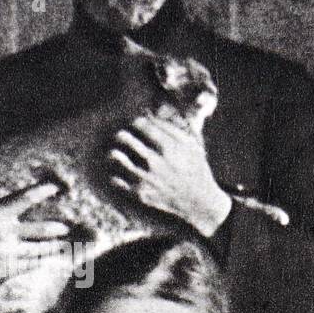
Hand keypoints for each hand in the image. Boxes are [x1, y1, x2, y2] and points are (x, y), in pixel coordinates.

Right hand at [0, 177, 69, 299]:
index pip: (24, 199)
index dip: (41, 192)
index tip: (55, 188)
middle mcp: (3, 233)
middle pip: (38, 229)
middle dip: (54, 228)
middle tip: (66, 228)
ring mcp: (4, 252)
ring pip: (36, 250)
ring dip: (52, 248)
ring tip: (64, 247)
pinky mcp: (2, 269)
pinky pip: (26, 266)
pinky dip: (40, 264)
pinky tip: (49, 262)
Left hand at [107, 107, 232, 236]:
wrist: (198, 202)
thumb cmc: (195, 168)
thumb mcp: (192, 143)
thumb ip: (174, 125)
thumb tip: (155, 110)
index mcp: (168, 145)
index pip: (139, 123)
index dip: (134, 121)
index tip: (135, 125)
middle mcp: (155, 161)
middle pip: (124, 137)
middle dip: (121, 134)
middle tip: (122, 136)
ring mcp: (145, 178)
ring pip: (116, 157)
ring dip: (115, 152)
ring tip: (117, 153)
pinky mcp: (140, 194)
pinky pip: (115, 179)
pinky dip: (115, 173)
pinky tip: (120, 172)